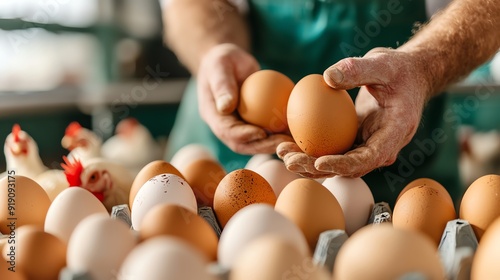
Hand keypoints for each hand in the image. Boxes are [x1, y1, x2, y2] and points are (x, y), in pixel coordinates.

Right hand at [197, 43, 293, 153]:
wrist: (230, 62)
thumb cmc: (223, 59)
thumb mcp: (220, 66)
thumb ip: (222, 85)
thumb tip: (225, 107)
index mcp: (213, 115)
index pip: (227, 131)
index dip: (243, 136)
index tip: (261, 133)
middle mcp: (225, 126)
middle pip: (243, 143)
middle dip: (263, 146)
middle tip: (284, 143)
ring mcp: (239, 126)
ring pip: (257, 141)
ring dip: (275, 143)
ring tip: (294, 141)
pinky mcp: (252, 123)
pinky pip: (267, 129)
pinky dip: (281, 132)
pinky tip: (298, 129)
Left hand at [277, 47, 430, 177]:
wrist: (409, 77)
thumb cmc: (399, 68)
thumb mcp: (383, 63)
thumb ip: (357, 69)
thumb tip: (326, 78)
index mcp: (395, 134)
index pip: (368, 158)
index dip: (343, 164)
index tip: (319, 161)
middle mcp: (381, 147)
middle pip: (347, 167)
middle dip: (316, 168)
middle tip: (288, 161)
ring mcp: (366, 146)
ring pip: (336, 162)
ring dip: (308, 162)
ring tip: (281, 152)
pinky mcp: (354, 141)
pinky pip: (331, 149)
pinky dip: (310, 149)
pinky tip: (287, 142)